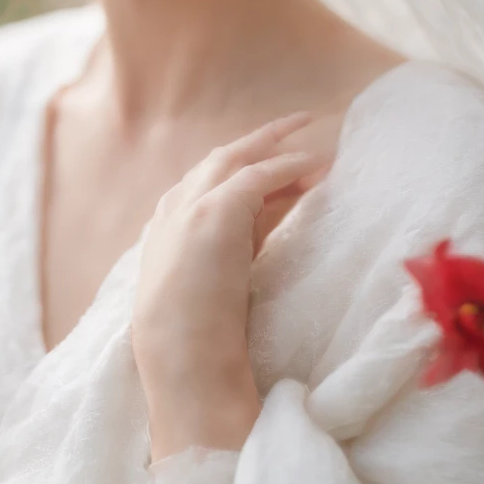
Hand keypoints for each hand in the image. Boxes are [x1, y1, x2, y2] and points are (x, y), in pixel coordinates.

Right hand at [131, 111, 329, 410]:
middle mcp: (175, 206)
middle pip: (221, 159)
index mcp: (168, 225)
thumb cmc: (194, 336)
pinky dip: (288, 164)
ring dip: (276, 144)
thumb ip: (234, 250)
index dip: (249, 176)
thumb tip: (269, 228)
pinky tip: (315, 163)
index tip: (284, 178)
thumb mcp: (210, 283)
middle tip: (295, 128)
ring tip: (311, 134)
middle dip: (259, 142)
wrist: (181, 356)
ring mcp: (192, 204)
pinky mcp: (217, 209)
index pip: (211, 185)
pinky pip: (260, 173)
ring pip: (237, 156)